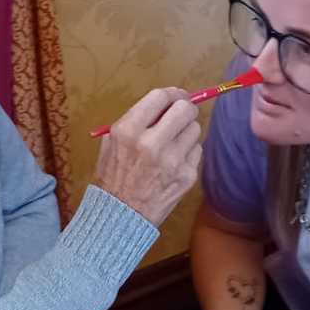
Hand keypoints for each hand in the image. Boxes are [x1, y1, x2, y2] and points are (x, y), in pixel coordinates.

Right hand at [93, 88, 201, 225]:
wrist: (120, 216)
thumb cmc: (114, 177)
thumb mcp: (112, 143)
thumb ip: (136, 120)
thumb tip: (165, 102)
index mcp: (128, 131)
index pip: (160, 97)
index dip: (172, 93)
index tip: (176, 97)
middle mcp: (151, 143)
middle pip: (185, 109)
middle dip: (186, 108)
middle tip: (182, 113)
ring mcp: (172, 161)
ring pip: (195, 128)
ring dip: (186, 131)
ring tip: (173, 142)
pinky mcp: (186, 176)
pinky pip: (197, 150)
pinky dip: (188, 152)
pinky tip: (174, 161)